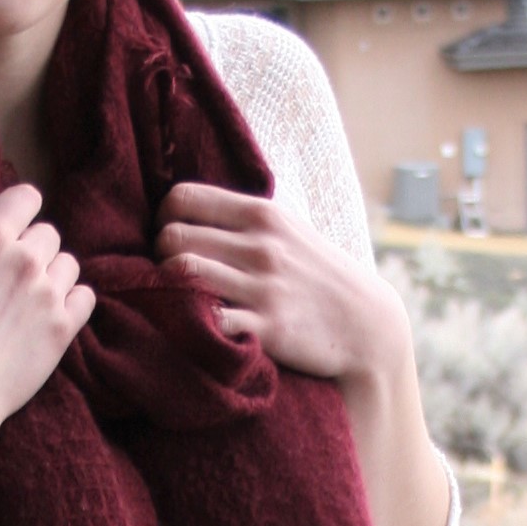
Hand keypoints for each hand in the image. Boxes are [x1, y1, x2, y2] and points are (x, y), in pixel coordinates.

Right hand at [0, 185, 95, 481]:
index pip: (26, 196)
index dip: (20, 210)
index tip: (10, 227)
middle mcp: (25, 256)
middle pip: (48, 233)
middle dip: (33, 249)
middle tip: (12, 275)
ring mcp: (48, 292)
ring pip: (69, 264)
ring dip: (54, 275)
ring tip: (31, 298)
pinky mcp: (64, 327)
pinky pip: (86, 297)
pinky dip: (74, 303)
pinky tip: (53, 315)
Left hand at [154, 182, 411, 388]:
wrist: (367, 324)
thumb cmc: (318, 276)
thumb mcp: (289, 231)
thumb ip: (244, 220)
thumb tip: (189, 210)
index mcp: (262, 214)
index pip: (182, 197)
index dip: (163, 218)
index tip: (170, 238)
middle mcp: (260, 246)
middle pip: (172, 236)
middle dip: (159, 256)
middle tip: (168, 275)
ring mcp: (263, 287)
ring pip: (181, 273)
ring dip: (166, 289)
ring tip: (175, 300)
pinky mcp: (267, 328)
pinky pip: (208, 320)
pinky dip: (190, 323)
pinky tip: (195, 326)